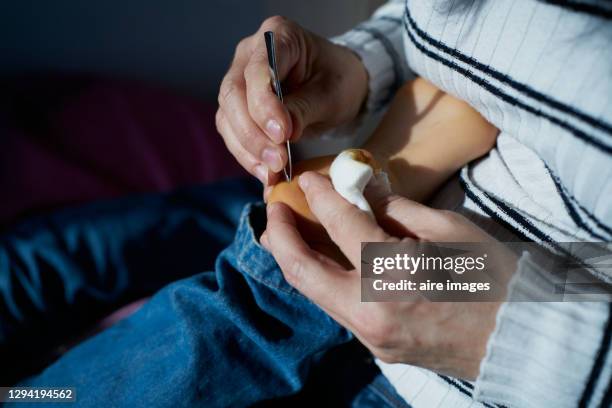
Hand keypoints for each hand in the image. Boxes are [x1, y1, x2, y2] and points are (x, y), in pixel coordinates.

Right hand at [216, 16, 368, 184]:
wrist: (338, 84)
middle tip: (277, 161)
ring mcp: (240, 80)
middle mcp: (249, 54)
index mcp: (277, 35)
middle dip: (253, 133)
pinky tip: (265, 172)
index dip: (264, 105)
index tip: (283, 135)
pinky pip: (233, 133)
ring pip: (227, 117)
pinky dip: (247, 155)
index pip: (257, 70)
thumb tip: (282, 134)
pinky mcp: (239, 107)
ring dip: (247, 149)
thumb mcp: (333, 93)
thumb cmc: (339, 80)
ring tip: (272, 173)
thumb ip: (306, 108)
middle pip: (233, 95)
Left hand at [261, 172, 511, 379]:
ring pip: (314, 292)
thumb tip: (361, 192)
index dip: (319, 196)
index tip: (307, 180)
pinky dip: (321, 280)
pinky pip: (336, 307)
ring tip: (281, 235)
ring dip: (294, 259)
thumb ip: (395, 209)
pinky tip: (319, 261)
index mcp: (393, 271)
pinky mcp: (375, 347)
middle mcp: (370, 308)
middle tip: (273, 210)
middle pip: (302, 269)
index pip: (340, 223)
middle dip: (280, 235)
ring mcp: (369, 335)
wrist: (517, 339)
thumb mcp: (449, 228)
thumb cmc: (492, 277)